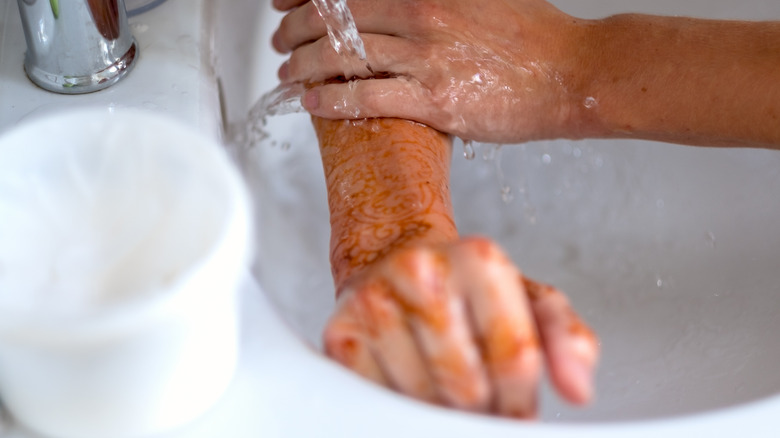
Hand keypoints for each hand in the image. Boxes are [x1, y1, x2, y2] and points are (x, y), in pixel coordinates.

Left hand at [272, 0, 588, 143]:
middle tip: (280, 40)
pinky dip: (332, 99)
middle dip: (296, 27)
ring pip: (343, 55)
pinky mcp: (436, 99)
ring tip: (286, 74)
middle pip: (336, 15)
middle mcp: (423, 11)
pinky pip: (367, 97)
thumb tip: (398, 8)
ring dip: (303, 65)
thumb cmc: (534, 37)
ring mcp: (427, 55)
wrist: (573, 73)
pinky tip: (312, 103)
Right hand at [322, 236, 598, 417]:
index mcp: (479, 259)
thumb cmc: (467, 287)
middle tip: (476, 394)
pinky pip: (378, 401)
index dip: (521, 401)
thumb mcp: (528, 299)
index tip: (516, 410)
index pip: (516, 358)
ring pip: (422, 402)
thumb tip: (577, 389)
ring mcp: (375, 301)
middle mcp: (422, 271)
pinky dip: (400, 406)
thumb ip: (567, 338)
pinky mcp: (339, 332)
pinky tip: (409, 382)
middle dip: (480, 407)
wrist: (394, 259)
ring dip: (439, 409)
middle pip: (467, 388)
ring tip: (442, 384)